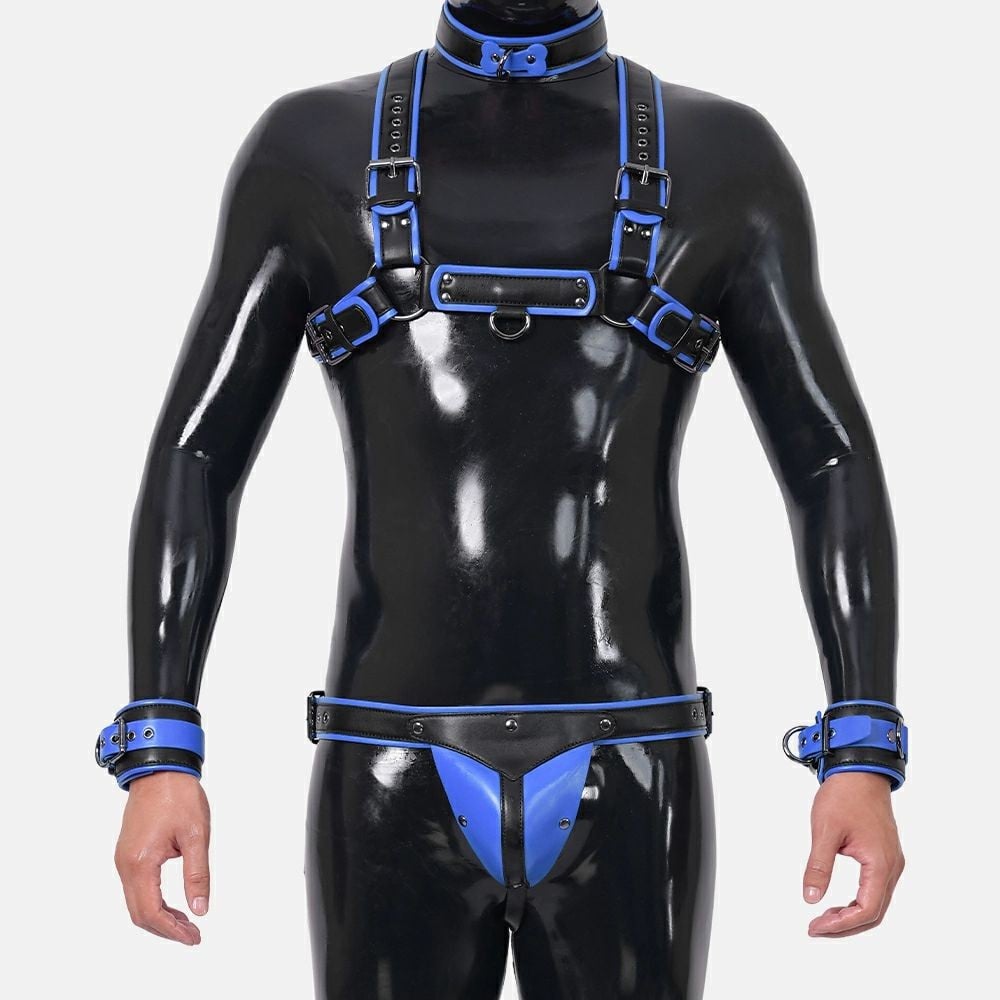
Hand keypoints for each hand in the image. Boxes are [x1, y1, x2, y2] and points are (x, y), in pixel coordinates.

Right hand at [114, 771, 210, 944]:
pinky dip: (153, 902)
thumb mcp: (195, 835)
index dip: (172, 930)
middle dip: (166, 929)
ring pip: (136, 902)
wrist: (160, 769)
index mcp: (141, 862)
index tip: (194, 936)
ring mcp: (124, 859)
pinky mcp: (128, 853)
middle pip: (140, 913)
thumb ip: (197, 874)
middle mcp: (126, 865)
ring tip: (187, 923)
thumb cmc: (178, 796)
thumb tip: (200, 909)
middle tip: (193, 934)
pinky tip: (173, 904)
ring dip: (159, 917)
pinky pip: (136, 888)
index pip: (151, 912)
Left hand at [802, 771, 903, 936]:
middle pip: (874, 912)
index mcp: (880, 863)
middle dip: (845, 925)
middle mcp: (892, 866)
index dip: (841, 924)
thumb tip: (810, 897)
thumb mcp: (824, 831)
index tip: (816, 927)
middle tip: (817, 928)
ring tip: (824, 919)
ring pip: (876, 903)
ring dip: (852, 915)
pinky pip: (876, 889)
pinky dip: (858, 902)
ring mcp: (891, 862)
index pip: (867, 910)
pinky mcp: (885, 856)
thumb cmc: (844, 795)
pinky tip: (839, 903)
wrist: (859, 771)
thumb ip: (818, 867)